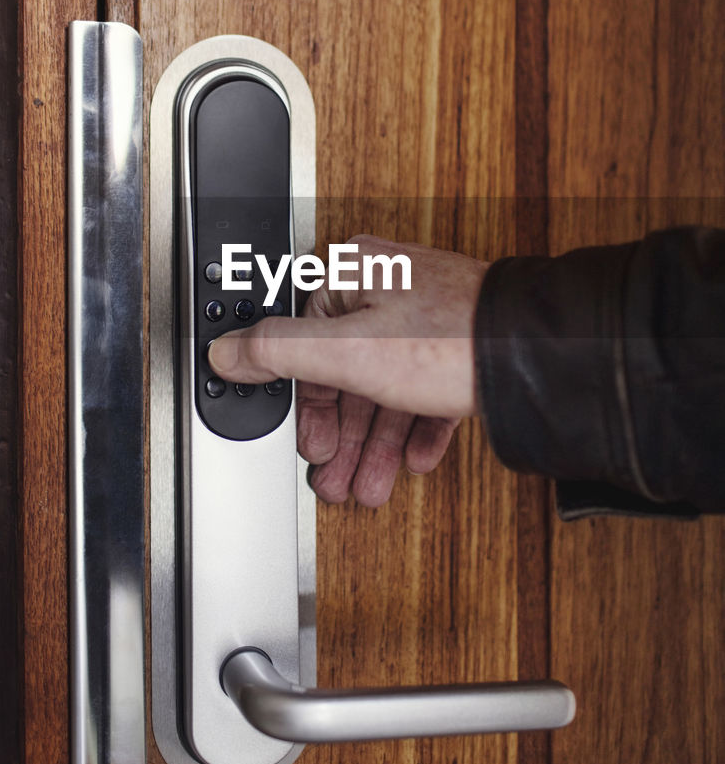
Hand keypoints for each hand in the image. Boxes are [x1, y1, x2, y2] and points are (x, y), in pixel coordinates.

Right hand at [208, 236, 487, 506]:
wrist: (537, 352)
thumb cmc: (449, 341)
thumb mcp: (345, 353)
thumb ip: (278, 353)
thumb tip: (225, 351)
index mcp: (350, 280)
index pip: (304, 346)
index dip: (305, 406)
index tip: (310, 445)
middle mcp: (386, 291)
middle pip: (346, 374)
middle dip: (342, 437)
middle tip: (337, 478)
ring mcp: (425, 316)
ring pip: (386, 388)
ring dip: (375, 443)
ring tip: (371, 484)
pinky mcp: (459, 342)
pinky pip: (426, 390)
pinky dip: (416, 428)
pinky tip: (415, 458)